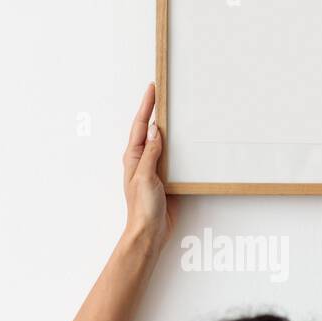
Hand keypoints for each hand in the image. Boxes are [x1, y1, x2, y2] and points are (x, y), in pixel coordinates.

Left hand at [122, 83, 175, 250]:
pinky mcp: (167, 179)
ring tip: (177, 111)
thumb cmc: (142, 208)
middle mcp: (144, 160)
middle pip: (150, 130)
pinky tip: (187, 142)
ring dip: (169, 128)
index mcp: (134, 157)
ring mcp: (155, 169)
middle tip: (164, 93)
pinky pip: (174, 158)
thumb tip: (155, 130)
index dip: (146, 106)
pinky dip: (180, 147)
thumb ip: (151, 153)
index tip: (153, 88)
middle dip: (156, 111)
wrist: (150, 232)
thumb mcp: (145, 177)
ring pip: (163, 142)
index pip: (140, 125)